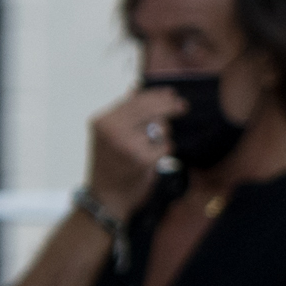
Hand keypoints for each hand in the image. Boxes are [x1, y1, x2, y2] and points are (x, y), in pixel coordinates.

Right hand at [83, 88, 175, 214]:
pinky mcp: (142, 159)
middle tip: (183, 106)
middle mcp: (112, 129)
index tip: (171, 93)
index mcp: (103, 121)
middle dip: (169, 106)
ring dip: (163, 134)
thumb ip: (123, 114)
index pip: (135, 100)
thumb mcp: (108, 135)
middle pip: (150, 108)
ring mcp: (127, 144)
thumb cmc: (110, 165)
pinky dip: (164, 151)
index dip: (156, 95)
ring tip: (150, 146)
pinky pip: (165, 146)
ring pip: (160, 127)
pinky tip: (153, 159)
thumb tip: (137, 89)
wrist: (106, 196)